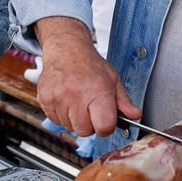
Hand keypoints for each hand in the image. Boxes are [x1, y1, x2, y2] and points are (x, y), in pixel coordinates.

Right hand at [35, 17, 141, 137]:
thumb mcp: (113, 79)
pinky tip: (66, 100)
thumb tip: (136, 115)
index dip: (106, 127)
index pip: (104, 127)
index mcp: (98, 91)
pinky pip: (55, 121)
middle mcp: (76, 95)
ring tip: (77, 101)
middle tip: (90, 108)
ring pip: (69, 127)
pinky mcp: (45, 100)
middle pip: (85, 131)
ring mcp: (58, 98)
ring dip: (74, 119)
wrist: (66, 49)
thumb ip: (124, 101)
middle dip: (89, 124)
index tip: (105, 119)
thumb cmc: (90, 64)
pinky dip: (61, 115)